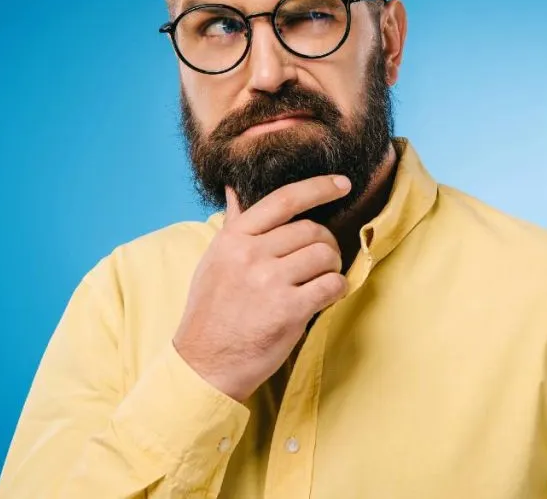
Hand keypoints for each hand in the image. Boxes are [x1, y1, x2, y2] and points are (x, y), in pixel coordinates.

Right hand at [173, 175, 351, 401]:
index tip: (342, 184)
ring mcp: (270, 281)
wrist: (205, 363)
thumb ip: (233, 225)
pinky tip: (326, 298)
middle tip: (321, 261)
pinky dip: (337, 290)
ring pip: (325, 255)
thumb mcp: (214, 261)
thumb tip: (234, 189)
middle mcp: (251, 254)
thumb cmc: (211, 311)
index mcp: (234, 238)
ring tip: (321, 280)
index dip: (318, 187)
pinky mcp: (289, 310)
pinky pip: (332, 285)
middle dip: (326, 244)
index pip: (284, 199)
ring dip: (332, 267)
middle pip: (312, 230)